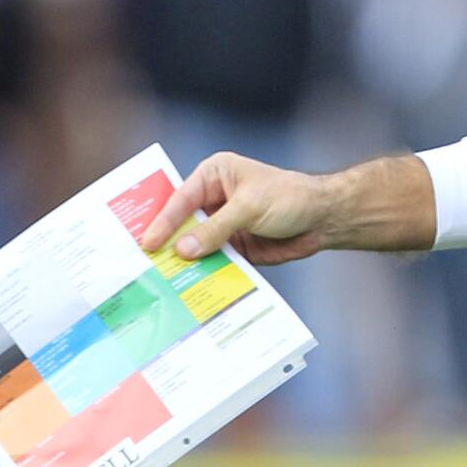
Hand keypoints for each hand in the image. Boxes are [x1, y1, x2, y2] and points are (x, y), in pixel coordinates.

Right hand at [138, 152, 333, 266]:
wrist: (323, 219)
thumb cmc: (289, 198)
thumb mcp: (249, 208)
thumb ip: (216, 229)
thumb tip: (183, 250)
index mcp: (214, 176)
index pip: (181, 199)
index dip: (163, 221)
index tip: (147, 243)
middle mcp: (214, 199)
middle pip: (182, 223)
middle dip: (167, 243)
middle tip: (143, 263)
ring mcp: (222, 225)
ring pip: (195, 246)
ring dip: (183, 263)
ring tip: (159, 283)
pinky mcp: (234, 247)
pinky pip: (213, 262)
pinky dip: (203, 274)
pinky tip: (188, 290)